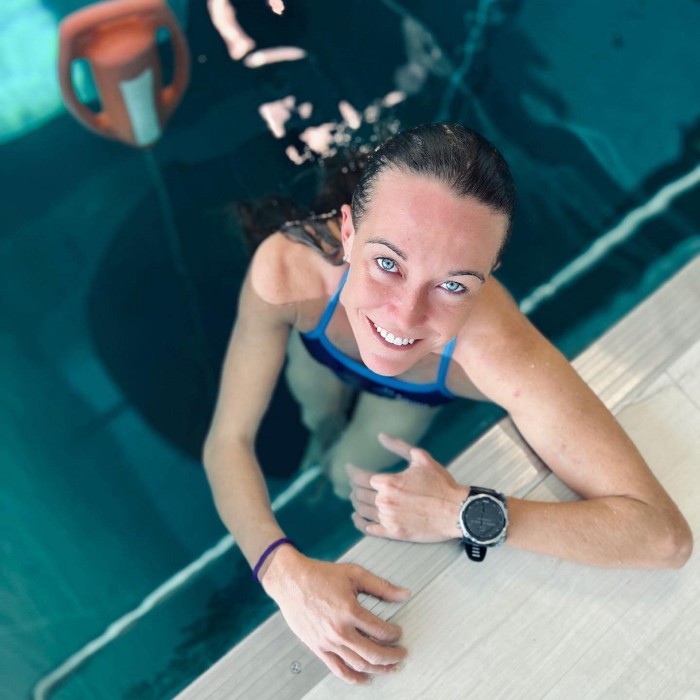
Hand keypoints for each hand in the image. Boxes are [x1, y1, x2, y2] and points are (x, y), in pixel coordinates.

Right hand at [262, 547, 410, 683]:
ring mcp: (328, 641)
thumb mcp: (355, 574)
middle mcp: (339, 630)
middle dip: (392, 656)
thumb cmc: (320, 575)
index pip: (381, 630)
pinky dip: (354, 678)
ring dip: (378, 669)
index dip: (395, 634)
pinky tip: (364, 679)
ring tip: (389, 668)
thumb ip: (382, 586)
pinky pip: (338, 669)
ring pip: (359, 664)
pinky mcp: (318, 648)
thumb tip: (404, 594)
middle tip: (401, 655)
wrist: (291, 580)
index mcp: (350, 611)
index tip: (398, 633)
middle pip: (373, 653)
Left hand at [348, 433, 467, 542]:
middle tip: (354, 483)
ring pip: (361, 510)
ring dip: (355, 503)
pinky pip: (368, 529)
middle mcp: (385, 501)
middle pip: (359, 494)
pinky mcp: (394, 533)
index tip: (349, 469)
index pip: (359, 477)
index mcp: (389, 483)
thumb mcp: (421, 458)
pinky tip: (357, 518)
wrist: (457, 511)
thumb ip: (398, 446)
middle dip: (354, 487)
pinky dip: (359, 522)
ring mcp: (388, 519)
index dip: (351, 472)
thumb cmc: (441, 484)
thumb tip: (381, 436)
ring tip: (356, 497)